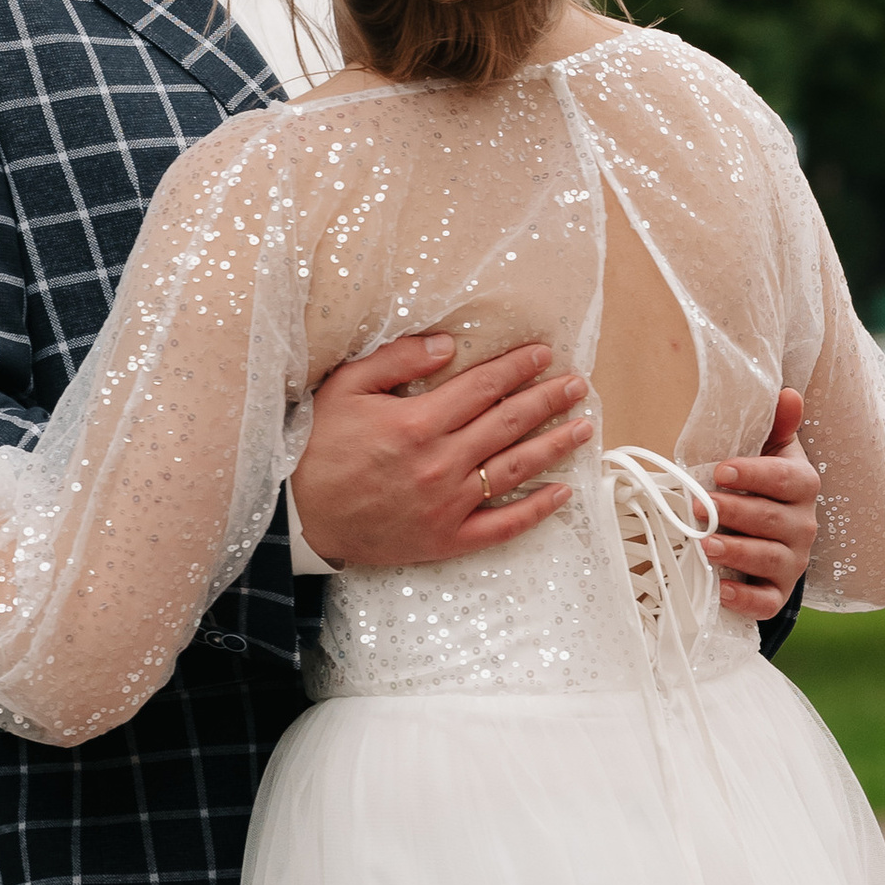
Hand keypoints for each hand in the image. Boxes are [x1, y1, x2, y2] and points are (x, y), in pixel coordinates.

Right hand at [291, 335, 593, 566]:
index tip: (543, 354)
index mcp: (418, 422)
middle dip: (548, 399)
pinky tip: (562, 493)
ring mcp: (447, 505)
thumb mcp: (347, 387)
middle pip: (508, 424)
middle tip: (578, 384)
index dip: (517, 368)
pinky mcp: (446, 539)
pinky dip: (536, 511)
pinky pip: (502, 526)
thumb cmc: (321, 447)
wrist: (301, 516)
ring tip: (584, 427)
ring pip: (514, 470)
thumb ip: (398, 361)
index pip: (483, 387)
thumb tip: (446, 344)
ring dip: (554, 446)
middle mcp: (441, 463)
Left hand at [704, 385, 818, 617]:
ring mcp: (793, 562)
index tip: (719, 471)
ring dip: (736, 553)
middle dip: (734, 513)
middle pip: (772, 520)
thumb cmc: (763, 482)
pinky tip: (721, 591)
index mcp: (802, 484)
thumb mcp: (771, 448)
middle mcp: (804, 525)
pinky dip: (745, 600)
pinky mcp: (779, 592)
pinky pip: (767, 602)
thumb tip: (788, 393)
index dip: (753, 475)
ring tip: (705, 545)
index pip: (785, 479)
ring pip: (770, 560)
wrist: (771, 532)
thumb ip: (777, 422)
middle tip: (700, 506)